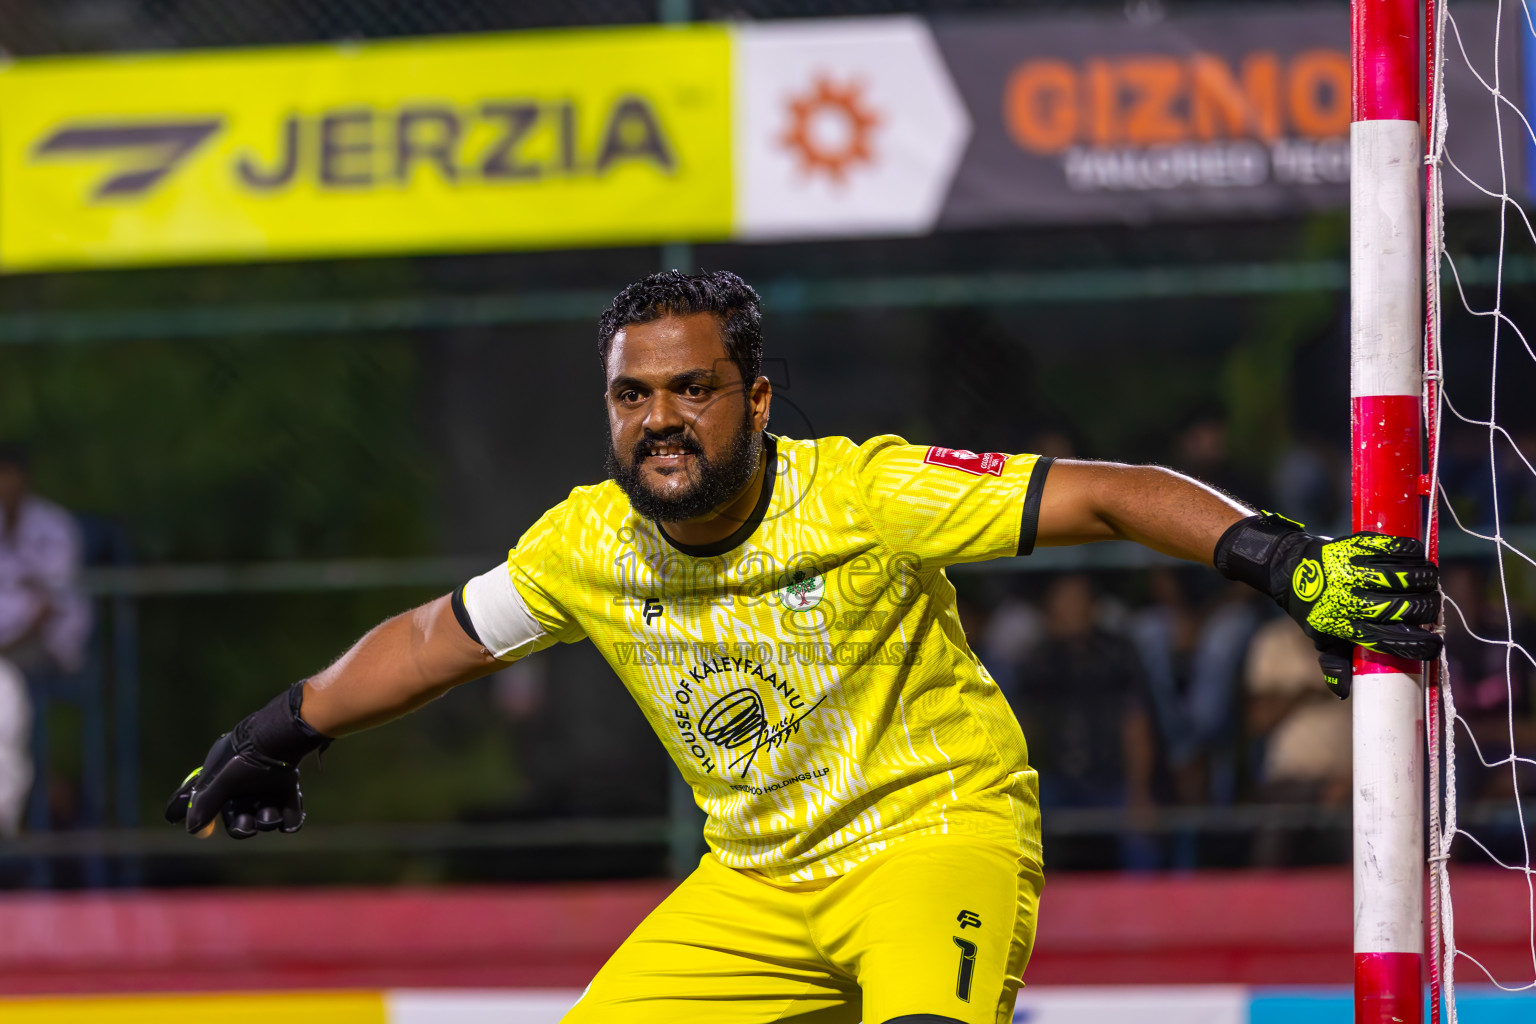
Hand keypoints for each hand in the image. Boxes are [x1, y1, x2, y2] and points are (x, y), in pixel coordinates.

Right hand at [164, 682, 328, 838]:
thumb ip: (206, 804)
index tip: (213, 828)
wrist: (281, 737)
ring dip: (268, 821)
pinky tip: (287, 817)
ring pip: (267, 819)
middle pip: (242, 820)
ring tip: (270, 812)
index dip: (212, 819)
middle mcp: (246, 788)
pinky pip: (290, 816)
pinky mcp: (289, 790)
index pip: (214, 808)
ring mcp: (269, 789)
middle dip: (243, 827)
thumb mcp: (223, 780)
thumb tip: (192, 829)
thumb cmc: (247, 757)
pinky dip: (290, 820)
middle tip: (246, 824)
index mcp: (225, 783)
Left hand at [1216, 515, 1441, 698]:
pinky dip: (1413, 552)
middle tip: (1432, 607)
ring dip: (1426, 579)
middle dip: (1428, 609)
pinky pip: (1393, 548)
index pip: (1391, 641)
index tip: (1436, 645)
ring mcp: (1352, 571)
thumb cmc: (1313, 607)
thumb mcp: (1321, 638)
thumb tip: (1344, 692)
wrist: (1288, 569)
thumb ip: (1336, 664)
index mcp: (1345, 626)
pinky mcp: (1354, 546)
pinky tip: (1419, 558)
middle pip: (1405, 608)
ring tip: (1430, 582)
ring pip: (1404, 575)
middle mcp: (1350, 599)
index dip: (1420, 646)